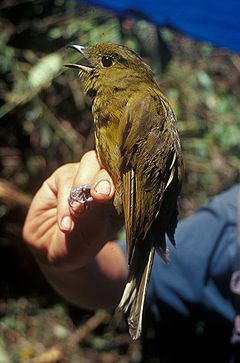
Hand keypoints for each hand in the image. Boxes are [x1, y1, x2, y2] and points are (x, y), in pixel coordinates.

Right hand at [23, 150, 123, 271]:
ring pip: (89, 162)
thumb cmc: (81, 243)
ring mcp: (84, 175)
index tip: (110, 196)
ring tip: (77, 214)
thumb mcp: (94, 230)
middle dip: (102, 180)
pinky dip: (65, 203)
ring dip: (82, 189)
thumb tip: (103, 187)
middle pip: (109, 162)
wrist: (53, 252)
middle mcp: (105, 179)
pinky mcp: (62, 177)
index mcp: (121, 193)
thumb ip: (100, 206)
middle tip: (97, 198)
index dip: (120, 180)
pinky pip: (66, 179)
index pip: (128, 174)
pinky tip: (66, 224)